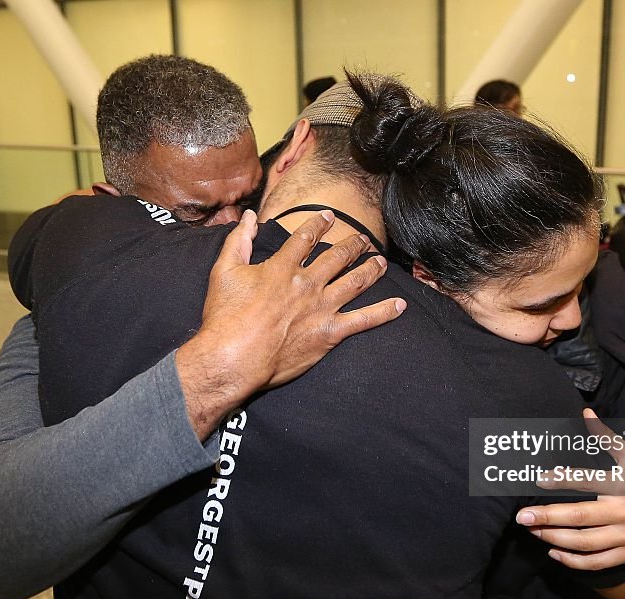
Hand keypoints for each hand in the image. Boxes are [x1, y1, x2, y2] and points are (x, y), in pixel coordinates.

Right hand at [175, 209, 405, 435]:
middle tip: (363, 239)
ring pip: (355, 282)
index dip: (319, 224)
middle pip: (337, 257)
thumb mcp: (224, 272)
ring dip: (371, 270)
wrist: (233, 356)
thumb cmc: (225, 317)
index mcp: (282, 268)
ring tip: (381, 262)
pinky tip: (400, 306)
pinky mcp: (330, 333)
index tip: (329, 217)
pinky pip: (364, 320)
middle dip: (353, 245)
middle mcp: (307, 283)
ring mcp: (322, 308)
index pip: (305, 238)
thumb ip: (238, 241)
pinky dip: (384, 312)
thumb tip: (249, 216)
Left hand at [515, 409, 624, 569]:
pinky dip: (575, 561)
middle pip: (580, 517)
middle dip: (548, 518)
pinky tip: (555, 553)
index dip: (561, 480)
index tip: (538, 480)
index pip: (587, 481)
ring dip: (555, 539)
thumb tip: (586, 413)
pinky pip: (599, 562)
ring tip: (534, 532)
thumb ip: (608, 438)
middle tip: (522, 517)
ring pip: (585, 543)